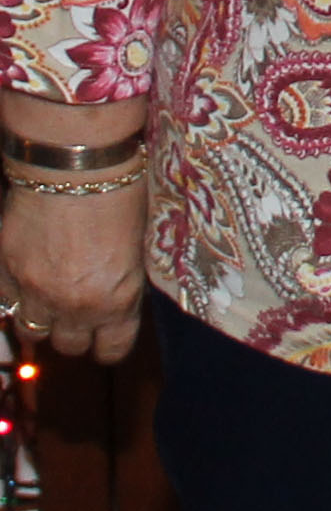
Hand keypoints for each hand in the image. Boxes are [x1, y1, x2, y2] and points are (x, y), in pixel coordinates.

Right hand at [0, 174, 148, 361]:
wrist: (77, 160)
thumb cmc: (122, 190)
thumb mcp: (138, 241)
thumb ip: (124, 277)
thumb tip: (117, 290)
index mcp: (117, 300)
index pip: (113, 349)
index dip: (111, 342)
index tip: (110, 333)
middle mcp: (75, 306)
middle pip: (70, 345)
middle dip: (77, 330)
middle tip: (80, 306)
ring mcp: (35, 291)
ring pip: (32, 330)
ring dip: (43, 316)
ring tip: (51, 292)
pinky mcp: (6, 270)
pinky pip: (6, 300)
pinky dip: (15, 291)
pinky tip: (28, 269)